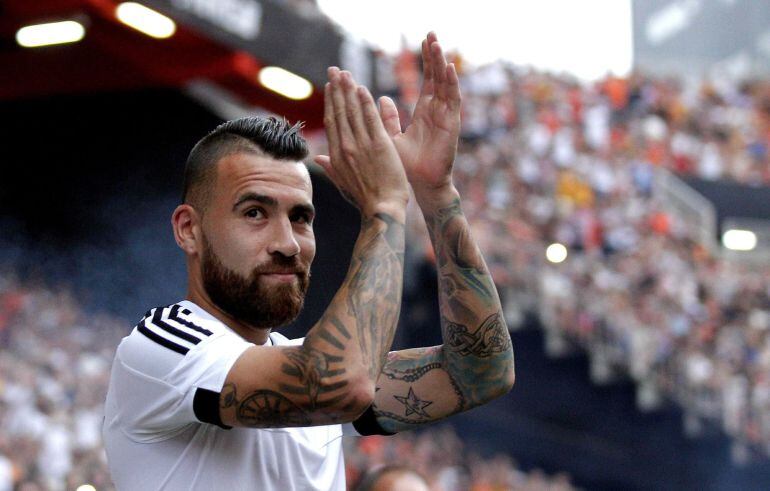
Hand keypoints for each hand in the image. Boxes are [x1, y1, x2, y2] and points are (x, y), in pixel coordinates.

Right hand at [314, 68, 408, 216]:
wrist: (382, 210)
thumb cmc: (365, 200)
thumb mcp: (343, 185)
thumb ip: (330, 168)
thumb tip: (316, 159)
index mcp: (336, 156)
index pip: (332, 123)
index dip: (331, 103)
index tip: (331, 87)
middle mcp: (346, 147)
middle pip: (339, 112)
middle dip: (337, 89)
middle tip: (335, 70)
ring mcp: (361, 145)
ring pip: (353, 112)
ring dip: (349, 90)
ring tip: (346, 73)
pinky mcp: (379, 145)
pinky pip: (370, 119)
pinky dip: (365, 103)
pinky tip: (362, 88)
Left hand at [379, 32, 461, 199]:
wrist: (419, 187)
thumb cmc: (406, 167)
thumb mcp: (391, 138)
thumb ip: (386, 119)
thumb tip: (379, 100)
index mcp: (424, 113)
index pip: (427, 81)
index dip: (425, 62)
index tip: (422, 42)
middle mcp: (437, 112)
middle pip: (437, 78)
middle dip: (434, 56)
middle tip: (431, 33)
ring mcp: (445, 117)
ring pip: (445, 85)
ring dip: (442, 64)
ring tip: (437, 44)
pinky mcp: (451, 125)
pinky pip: (452, 101)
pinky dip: (450, 84)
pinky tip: (448, 68)